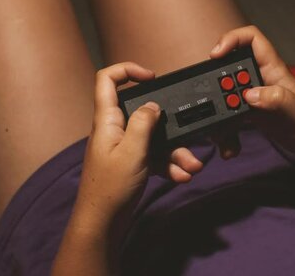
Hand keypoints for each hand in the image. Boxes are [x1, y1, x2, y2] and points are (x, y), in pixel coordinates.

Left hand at [69, 62, 202, 233]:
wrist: (103, 224)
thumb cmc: (110, 189)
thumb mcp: (132, 151)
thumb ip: (143, 123)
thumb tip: (153, 104)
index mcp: (107, 120)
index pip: (107, 80)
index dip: (128, 71)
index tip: (151, 78)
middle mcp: (114, 130)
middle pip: (142, 112)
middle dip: (168, 124)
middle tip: (186, 132)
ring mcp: (123, 147)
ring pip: (154, 138)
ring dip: (175, 150)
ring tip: (192, 166)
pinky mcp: (132, 163)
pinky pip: (155, 156)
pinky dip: (169, 164)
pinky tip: (181, 175)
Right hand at [210, 25, 294, 157]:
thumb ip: (278, 99)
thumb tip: (249, 95)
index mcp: (272, 68)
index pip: (251, 39)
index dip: (231, 39)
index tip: (216, 55)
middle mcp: (259, 77)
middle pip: (229, 65)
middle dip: (217, 82)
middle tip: (215, 101)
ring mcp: (252, 94)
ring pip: (224, 93)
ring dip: (218, 112)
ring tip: (222, 135)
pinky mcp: (247, 111)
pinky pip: (227, 114)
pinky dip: (224, 130)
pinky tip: (229, 148)